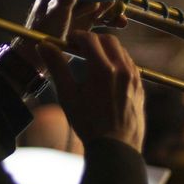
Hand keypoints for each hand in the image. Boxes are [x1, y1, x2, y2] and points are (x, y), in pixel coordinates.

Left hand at [9, 0, 130, 72]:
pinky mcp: (83, 22)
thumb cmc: (43, 32)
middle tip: (122, 1)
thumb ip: (64, 1)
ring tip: (119, 19)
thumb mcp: (53, 15)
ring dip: (114, 7)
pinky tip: (121, 23)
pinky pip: (102, 16)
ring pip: (102, 1)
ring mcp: (78, 8)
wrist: (37, 54)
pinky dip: (112, 19)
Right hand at [37, 30, 144, 149]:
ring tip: (91, 60)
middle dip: (92, 39)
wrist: (115, 147)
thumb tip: (44, 46)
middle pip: (108, 40)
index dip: (76, 36)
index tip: (67, 41)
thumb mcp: (68, 95)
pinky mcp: (140, 86)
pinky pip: (129, 64)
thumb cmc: (88, 123)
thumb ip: (57, 66)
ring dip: (106, 49)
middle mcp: (122, 69)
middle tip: (78, 47)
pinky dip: (117, 61)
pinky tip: (106, 73)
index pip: (89, 39)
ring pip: (121, 51)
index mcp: (103, 69)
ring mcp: (134, 77)